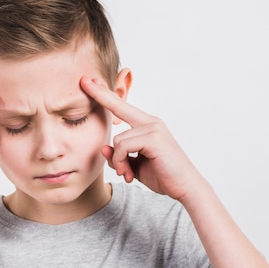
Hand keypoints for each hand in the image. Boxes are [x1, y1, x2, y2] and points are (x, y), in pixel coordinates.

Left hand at [80, 77, 203, 201]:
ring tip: (126, 173)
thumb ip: (119, 156)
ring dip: (117, 160)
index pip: (122, 107)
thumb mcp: (134, 166)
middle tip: (83, 80)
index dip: (105, 95)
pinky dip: (121, 161)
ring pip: (117, 139)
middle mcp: (150, 122)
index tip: (89, 82)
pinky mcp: (153, 138)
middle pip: (118, 106)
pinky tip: (130, 173)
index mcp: (147, 125)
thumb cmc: (163, 176)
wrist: (185, 187)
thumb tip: (103, 148)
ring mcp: (153, 128)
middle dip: (99, 95)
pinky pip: (123, 146)